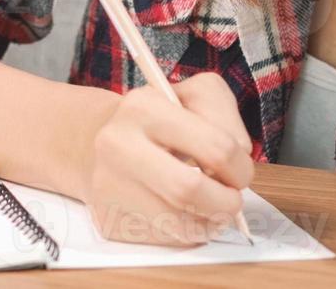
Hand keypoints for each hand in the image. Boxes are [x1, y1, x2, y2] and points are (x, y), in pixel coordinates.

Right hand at [84, 74, 254, 245]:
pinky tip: (186, 216)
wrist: (95, 139)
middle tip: (231, 200)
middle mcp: (119, 144)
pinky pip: (163, 239)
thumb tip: (236, 162)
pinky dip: (186, 234)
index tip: (239, 172)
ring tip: (214, 210)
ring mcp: (108, 185)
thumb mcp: (194, 96)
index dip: (240, 168)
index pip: (215, 148)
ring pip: (178, 225)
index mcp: (144, 107)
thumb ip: (225, 119)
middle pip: (189, 191)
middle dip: (226, 203)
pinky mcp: (108, 218)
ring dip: (210, 224)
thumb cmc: (158, 120)